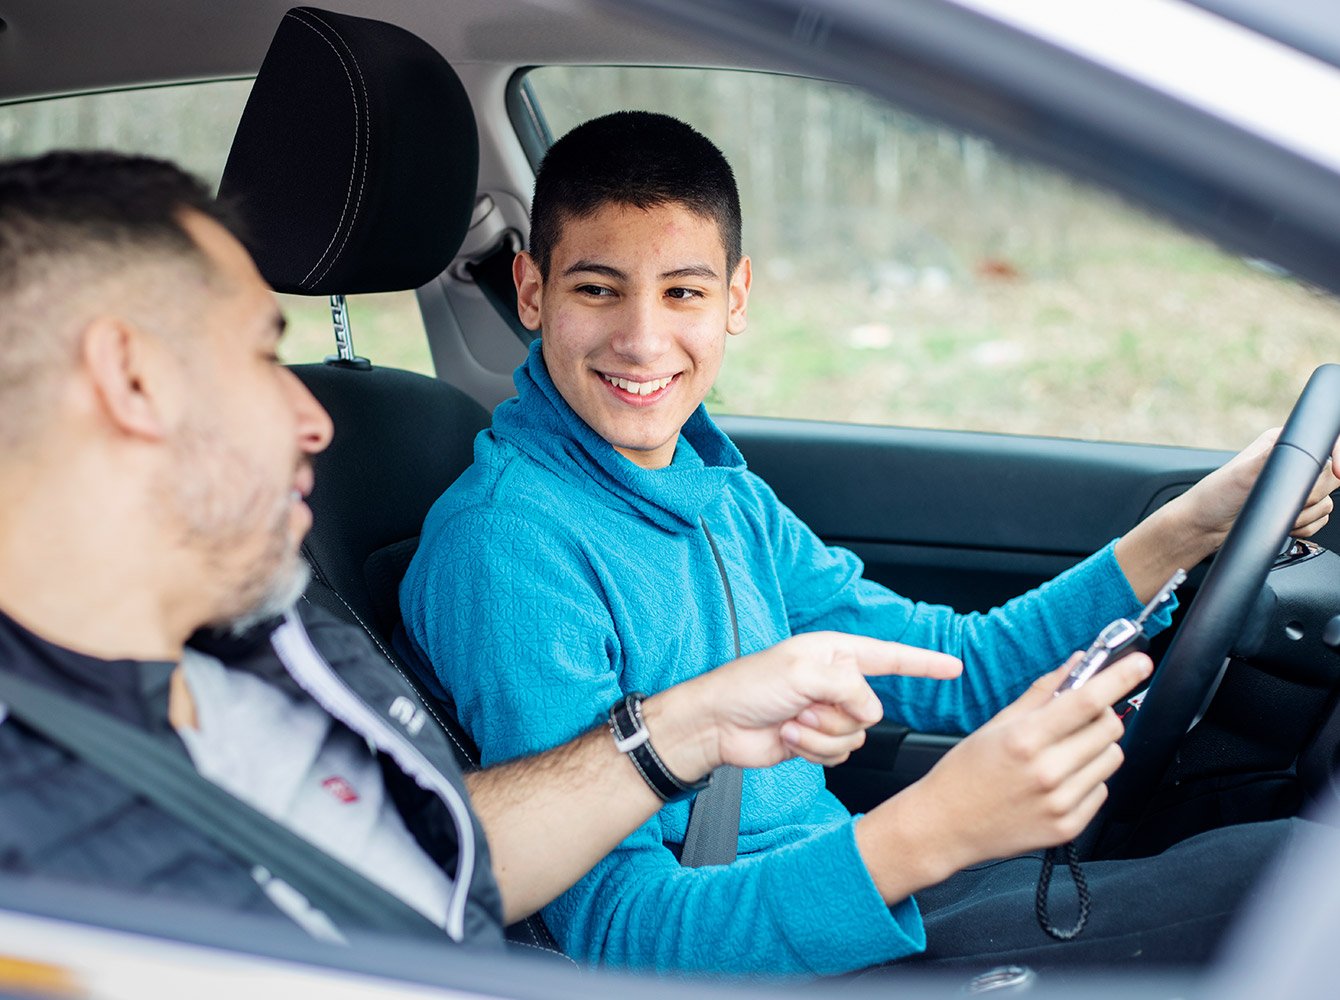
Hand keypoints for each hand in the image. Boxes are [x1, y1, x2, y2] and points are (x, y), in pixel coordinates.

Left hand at [645, 633, 960, 779]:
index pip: (892, 657)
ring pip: (856, 736)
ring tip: (792, 722)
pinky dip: (813, 750)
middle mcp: (836, 683)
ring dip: (820, 735)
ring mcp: (826, 714)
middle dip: (837, 714)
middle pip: (872, 709)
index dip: (925, 662)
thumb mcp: (804, 672)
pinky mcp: (816, 741)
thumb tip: (870, 712)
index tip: (954, 666)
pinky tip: (788, 738)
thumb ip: (849, 686)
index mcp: (837, 654)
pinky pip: (839, 754)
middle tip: (805, 705)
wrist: (718, 725)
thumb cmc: (749, 686)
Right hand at [855, 651, 1151, 902]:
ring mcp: (1061, 803)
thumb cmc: (965, 771)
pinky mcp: (1068, 827)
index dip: (1120, 678)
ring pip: (1111, 760)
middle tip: (1079, 716)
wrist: (945, 825)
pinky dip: (1087, 779)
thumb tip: (1077, 664)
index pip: (1088, 701)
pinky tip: (1058, 781)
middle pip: (1109, 729)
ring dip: (1096, 748)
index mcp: (1025, 740)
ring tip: (1064, 752)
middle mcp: (1047, 772)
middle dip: (1101, 715)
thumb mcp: (997, 724)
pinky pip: (1101, 790)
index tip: (1140, 663)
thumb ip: (1042, 693)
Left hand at [1177, 427, 1339, 545]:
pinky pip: (1320, 520)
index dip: (1338, 457)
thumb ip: (1275, 459)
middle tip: (1283, 500)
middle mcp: (1292, 463)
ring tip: (1272, 513)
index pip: (1327, 443)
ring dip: (1303, 515)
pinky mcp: (1296, 509)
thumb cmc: (1215, 496)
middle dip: (1309, 495)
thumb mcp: (1245, 473)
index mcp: (1282, 443)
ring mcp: (1296, 487)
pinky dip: (1304, 527)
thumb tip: (1302, 445)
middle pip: (1332, 477)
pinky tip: (1280, 524)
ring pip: (1327, 502)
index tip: (1338, 473)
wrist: (1204, 527)